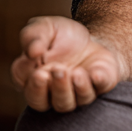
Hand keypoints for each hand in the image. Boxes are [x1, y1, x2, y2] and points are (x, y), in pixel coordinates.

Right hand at [11, 16, 125, 112]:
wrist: (91, 37)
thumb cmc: (60, 36)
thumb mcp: (44, 27)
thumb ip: (33, 37)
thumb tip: (32, 51)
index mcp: (34, 80)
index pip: (30, 91)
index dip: (34, 86)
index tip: (39, 72)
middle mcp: (53, 92)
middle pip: (48, 103)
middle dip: (56, 88)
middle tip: (59, 70)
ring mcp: (77, 93)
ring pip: (71, 103)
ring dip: (75, 88)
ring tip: (76, 72)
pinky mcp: (101, 85)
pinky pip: (100, 88)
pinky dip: (98, 82)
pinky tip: (95, 74)